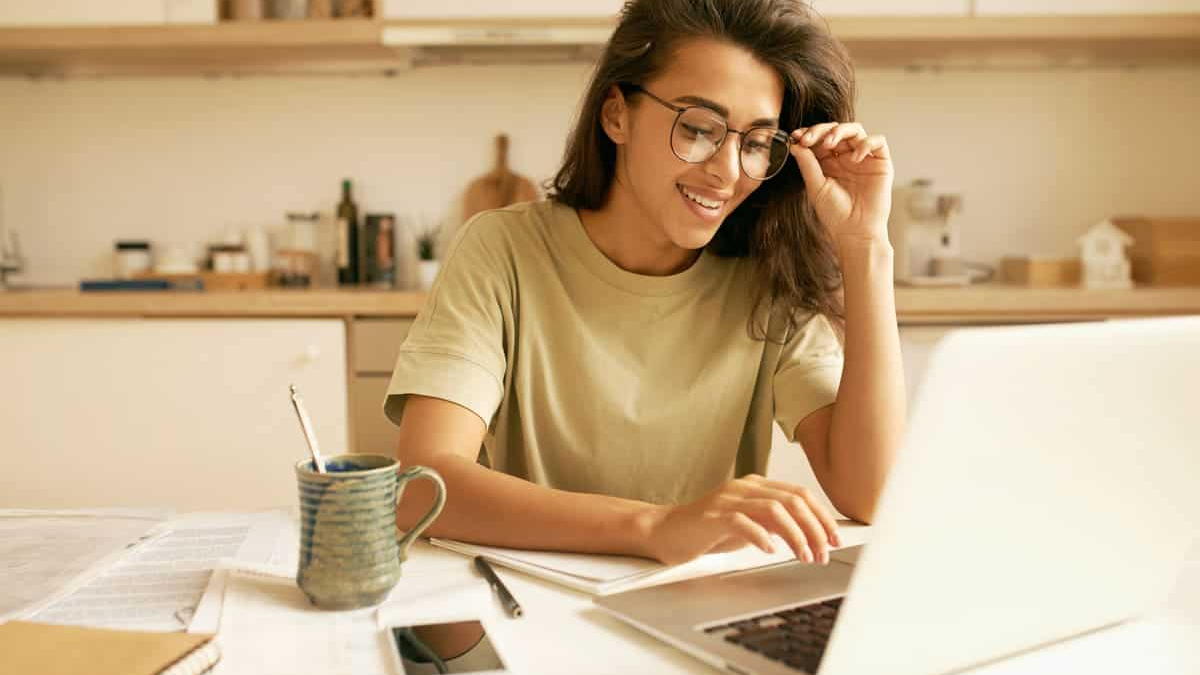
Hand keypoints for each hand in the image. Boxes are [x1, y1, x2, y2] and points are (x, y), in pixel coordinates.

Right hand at [639, 474, 841, 565]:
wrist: (665, 531)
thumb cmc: (707, 530)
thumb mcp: (749, 525)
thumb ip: (774, 523)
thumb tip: (810, 534)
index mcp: (756, 485)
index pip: (800, 494)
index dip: (822, 516)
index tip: (835, 538)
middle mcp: (744, 487)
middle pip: (792, 500)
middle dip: (815, 528)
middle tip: (824, 552)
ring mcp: (728, 499)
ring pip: (774, 509)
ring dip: (795, 535)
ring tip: (804, 556)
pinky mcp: (712, 516)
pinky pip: (743, 522)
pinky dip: (762, 537)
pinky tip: (770, 551)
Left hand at [789, 122, 893, 245]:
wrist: (855, 231)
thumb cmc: (835, 213)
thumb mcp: (816, 186)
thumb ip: (807, 164)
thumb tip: (795, 143)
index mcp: (828, 162)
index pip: (820, 138)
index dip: (809, 133)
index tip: (796, 136)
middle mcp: (846, 157)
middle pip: (836, 129)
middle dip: (821, 130)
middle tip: (808, 139)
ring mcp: (864, 158)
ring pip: (855, 130)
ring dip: (840, 131)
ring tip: (829, 144)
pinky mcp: (881, 163)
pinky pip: (878, 141)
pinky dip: (866, 143)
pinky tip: (855, 157)